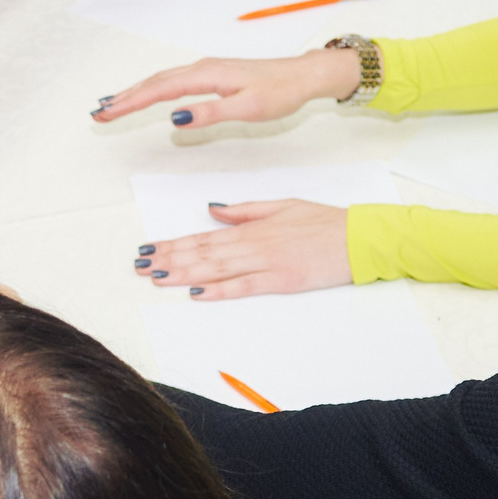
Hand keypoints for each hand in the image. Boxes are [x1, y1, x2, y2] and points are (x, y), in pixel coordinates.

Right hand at [92, 50, 352, 129]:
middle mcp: (202, 68)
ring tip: (112, 105)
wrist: (302, 76)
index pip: (159, 90)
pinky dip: (152, 88)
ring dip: (135, 92)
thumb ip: (210, 113)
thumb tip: (175, 117)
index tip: (107, 113)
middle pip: (153, 82)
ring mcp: (206, 70)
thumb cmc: (280, 92)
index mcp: (206, 76)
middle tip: (98, 113)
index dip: (130, 102)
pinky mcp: (211, 75)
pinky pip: (173, 80)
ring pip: (161, 80)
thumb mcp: (247, 108)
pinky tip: (146, 95)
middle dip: (124, 97)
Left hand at [136, 200, 351, 299]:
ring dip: (184, 273)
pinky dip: (220, 289)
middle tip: (139, 266)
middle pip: (202, 253)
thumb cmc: (325, 222)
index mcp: (252, 227)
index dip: (173, 244)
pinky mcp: (281, 280)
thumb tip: (212, 211)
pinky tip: (198, 293)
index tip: (148, 249)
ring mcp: (266, 262)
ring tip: (156, 277)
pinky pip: (244, 286)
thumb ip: (245, 211)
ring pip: (216, 268)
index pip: (204, 237)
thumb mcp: (282, 205)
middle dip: (168, 259)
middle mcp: (254, 243)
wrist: (359, 236)